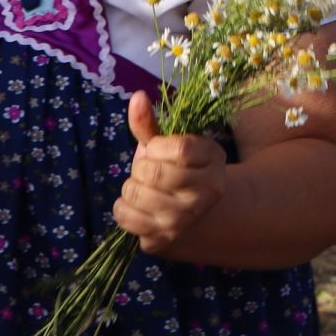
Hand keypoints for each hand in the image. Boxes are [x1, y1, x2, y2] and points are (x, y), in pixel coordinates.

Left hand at [112, 91, 227, 257]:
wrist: (193, 218)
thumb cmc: (176, 172)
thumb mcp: (168, 146)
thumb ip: (150, 123)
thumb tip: (137, 96)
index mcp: (213, 161)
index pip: (179, 149)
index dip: (157, 147)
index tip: (156, 150)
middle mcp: (206, 193)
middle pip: (152, 172)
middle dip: (141, 168)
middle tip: (149, 172)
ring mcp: (185, 218)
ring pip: (135, 193)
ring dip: (130, 187)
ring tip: (144, 189)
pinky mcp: (164, 238)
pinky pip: (125, 216)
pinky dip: (122, 207)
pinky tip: (136, 206)